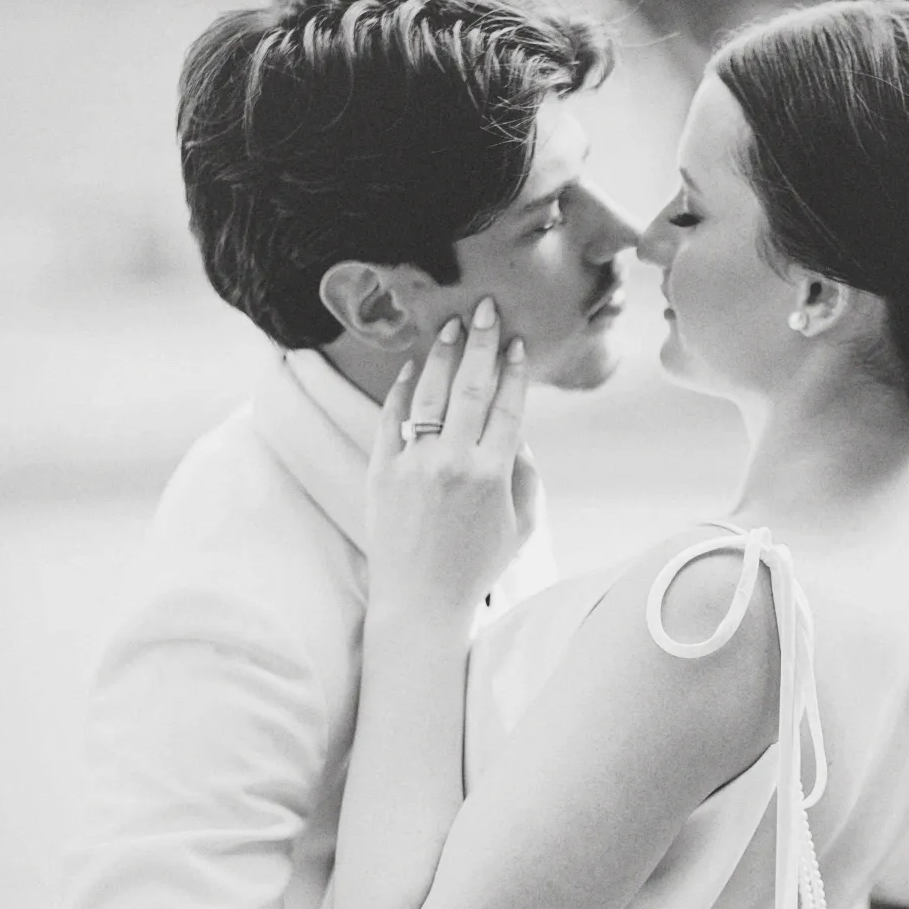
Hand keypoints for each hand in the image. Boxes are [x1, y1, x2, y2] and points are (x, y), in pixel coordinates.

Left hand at [366, 301, 529, 620]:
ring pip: (431, 394)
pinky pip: (392, 418)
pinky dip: (403, 389)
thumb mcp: (521, 527)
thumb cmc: (476, 567)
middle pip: (472, 387)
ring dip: (444, 355)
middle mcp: (454, 462)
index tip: (516, 344)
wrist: (420, 600)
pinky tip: (414, 366)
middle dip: (482, 343)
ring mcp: (414, 464)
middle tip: (488, 309)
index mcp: (493, 474)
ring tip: (453, 326)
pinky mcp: (381, 471)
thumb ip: (526, 476)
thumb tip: (516, 432)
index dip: (513, 371)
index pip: (508, 407)